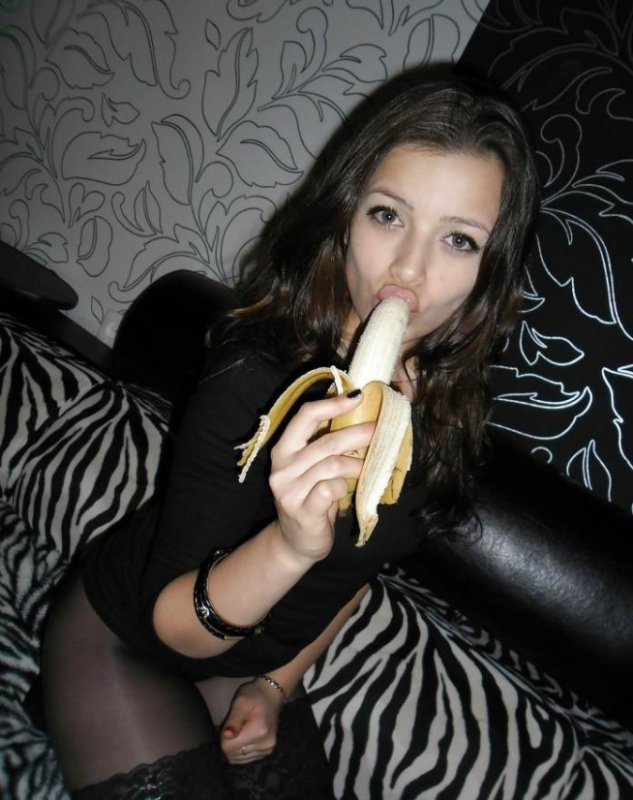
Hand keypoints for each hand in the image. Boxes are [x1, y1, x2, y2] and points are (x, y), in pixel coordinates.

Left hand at [220, 678, 284, 764]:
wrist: (271, 695)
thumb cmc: (254, 695)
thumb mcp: (240, 702)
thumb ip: (233, 720)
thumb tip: (226, 736)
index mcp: (259, 732)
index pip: (228, 747)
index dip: (224, 736)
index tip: (231, 723)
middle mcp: (265, 745)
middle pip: (232, 755)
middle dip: (229, 741)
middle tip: (236, 725)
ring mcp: (267, 750)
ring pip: (237, 759)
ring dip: (235, 747)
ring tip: (242, 730)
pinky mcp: (267, 752)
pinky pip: (245, 759)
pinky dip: (241, 750)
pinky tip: (246, 737)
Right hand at [268, 391, 373, 561]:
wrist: (295, 542)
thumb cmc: (310, 499)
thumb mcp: (312, 469)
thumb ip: (324, 447)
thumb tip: (359, 417)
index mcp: (283, 450)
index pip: (304, 416)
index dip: (332, 404)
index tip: (358, 396)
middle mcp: (282, 467)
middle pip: (326, 442)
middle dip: (358, 433)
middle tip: (382, 430)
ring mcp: (289, 490)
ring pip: (332, 465)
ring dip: (358, 463)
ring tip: (374, 464)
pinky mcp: (302, 511)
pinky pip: (331, 489)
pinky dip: (345, 486)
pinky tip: (350, 489)